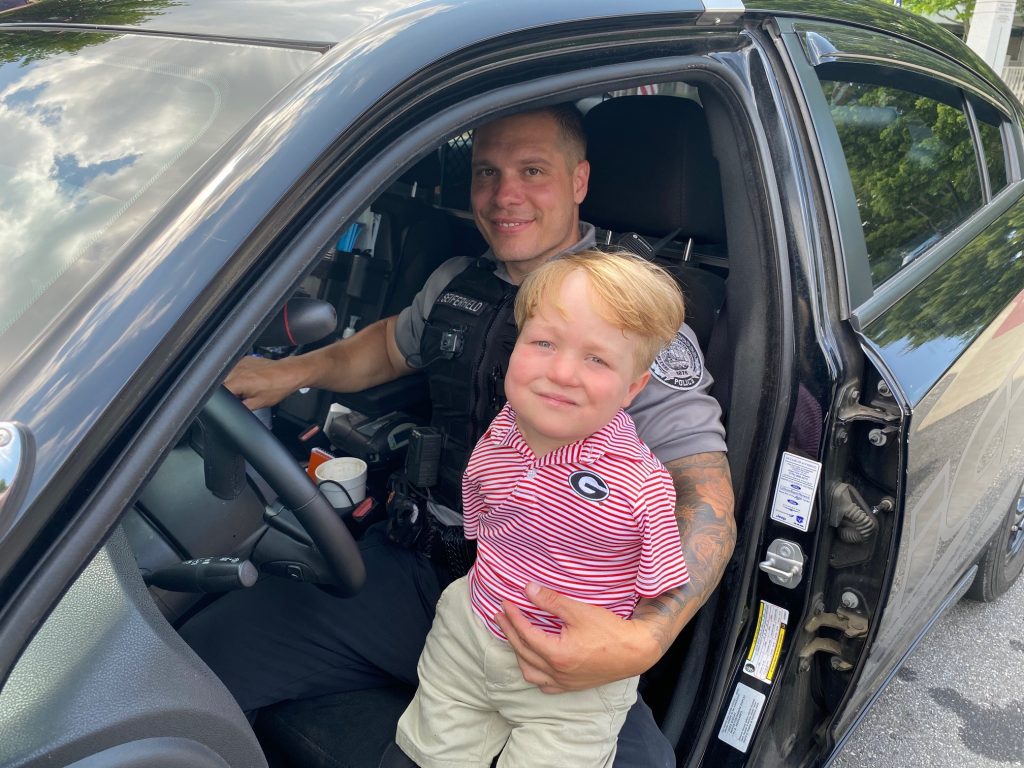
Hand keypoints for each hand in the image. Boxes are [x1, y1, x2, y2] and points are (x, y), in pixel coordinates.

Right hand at [224, 355, 304, 410]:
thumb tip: (232, 411)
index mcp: (239, 381)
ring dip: (230, 382)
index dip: (222, 400)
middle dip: (226, 391)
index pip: (219, 393)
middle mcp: (237, 370)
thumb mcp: (258, 404)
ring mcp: (240, 362)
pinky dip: (237, 375)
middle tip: (239, 396)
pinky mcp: (244, 359)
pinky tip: (248, 379)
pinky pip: (233, 368)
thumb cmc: (278, 387)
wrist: (289, 373)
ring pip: (225, 375)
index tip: (229, 402)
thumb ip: (241, 408)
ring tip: (245, 387)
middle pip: (220, 383)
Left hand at [494, 582, 660, 693]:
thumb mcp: (579, 610)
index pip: (525, 634)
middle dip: (509, 632)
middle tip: (500, 616)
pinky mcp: (573, 686)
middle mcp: (557, 672)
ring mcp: (564, 682)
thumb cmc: (610, 630)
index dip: (513, 617)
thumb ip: (551, 601)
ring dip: (518, 654)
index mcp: (556, 654)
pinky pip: (545, 686)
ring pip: (530, 673)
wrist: (635, 652)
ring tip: (513, 637)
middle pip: (523, 652)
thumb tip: (528, 589)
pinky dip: (534, 674)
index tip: (505, 604)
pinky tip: (533, 663)